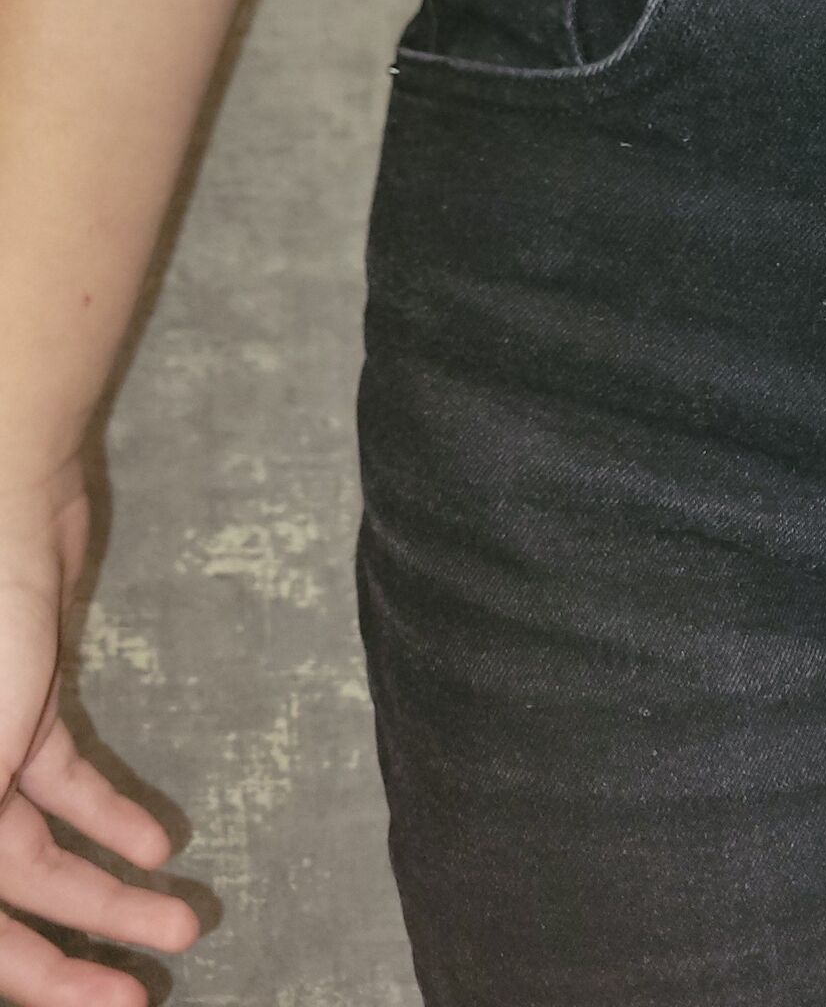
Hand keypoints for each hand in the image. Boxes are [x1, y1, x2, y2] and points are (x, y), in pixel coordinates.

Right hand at [0, 457, 199, 1006]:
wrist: (4, 496)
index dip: (22, 975)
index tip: (96, 1005)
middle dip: (68, 951)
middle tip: (143, 992)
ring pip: (37, 847)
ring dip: (106, 890)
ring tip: (182, 922)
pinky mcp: (22, 706)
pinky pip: (62, 782)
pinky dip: (111, 818)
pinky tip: (158, 849)